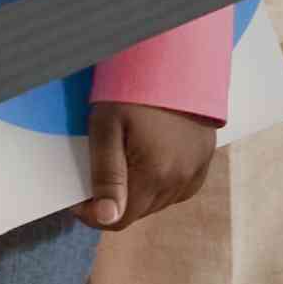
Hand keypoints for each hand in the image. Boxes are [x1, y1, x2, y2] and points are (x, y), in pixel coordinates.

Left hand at [84, 98, 219, 232]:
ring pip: (157, 204)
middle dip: (113, 201)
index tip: (79, 195)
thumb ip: (106, 175)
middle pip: (137, 213)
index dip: (93, 213)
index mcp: (154, 174)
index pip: (118, 220)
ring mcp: (195, 173)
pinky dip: (160, 184)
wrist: (176, 63)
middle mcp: (178, 180)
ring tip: (126, 160)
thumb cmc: (134, 92)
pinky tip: (151, 161)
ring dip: (137, 192)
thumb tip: (107, 219)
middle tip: (99, 172)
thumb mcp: (107, 127)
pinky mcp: (204, 163)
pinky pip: (177, 190)